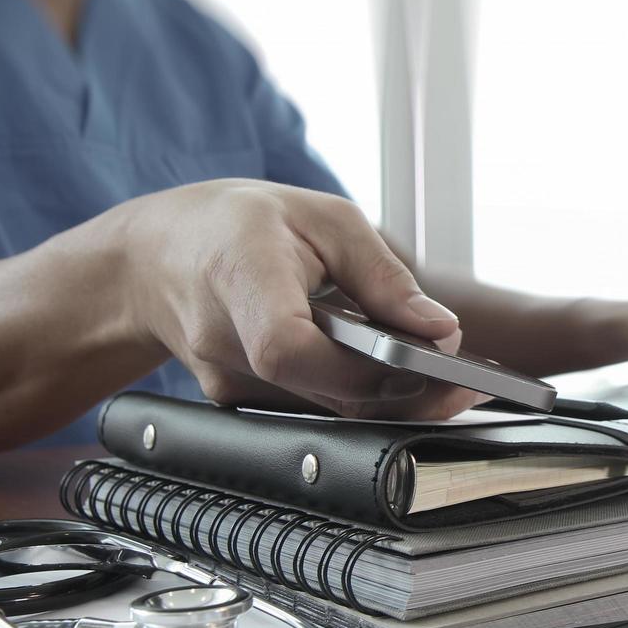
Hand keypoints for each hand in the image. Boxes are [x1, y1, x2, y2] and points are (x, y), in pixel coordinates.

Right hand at [118, 179, 478, 419]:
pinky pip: (312, 407)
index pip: (287, 348)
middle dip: (404, 392)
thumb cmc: (240, 225)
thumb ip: (384, 276)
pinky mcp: (241, 402)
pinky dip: (358, 395)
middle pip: (322, 390)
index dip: (358, 369)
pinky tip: (395, 378)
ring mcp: (226, 382)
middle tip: (468, 382)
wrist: (159, 256)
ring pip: (324, 409)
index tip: (423, 363)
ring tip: (445, 377)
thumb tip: (440, 330)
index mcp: (240, 279)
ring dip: (390, 399)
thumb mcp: (324, 218)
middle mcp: (224, 342)